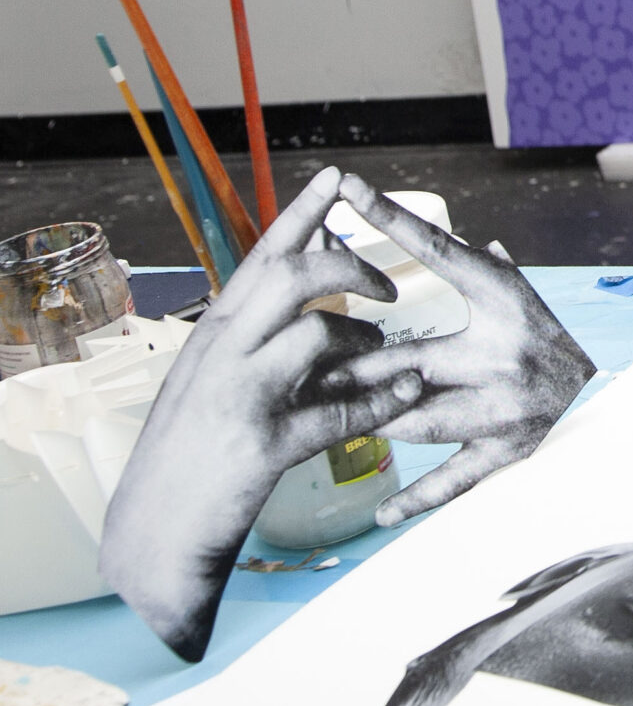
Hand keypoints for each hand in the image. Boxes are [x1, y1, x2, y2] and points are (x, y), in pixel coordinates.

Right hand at [99, 166, 422, 659]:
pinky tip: (404, 399)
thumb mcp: (213, 382)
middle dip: (352, 272)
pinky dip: (381, 403)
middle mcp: (222, 352)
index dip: (302, 214)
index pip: (262, 257)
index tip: (337, 176)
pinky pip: (340, 411)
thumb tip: (308, 306)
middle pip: (295, 278)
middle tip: (390, 290)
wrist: (155, 529)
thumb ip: (255, 341)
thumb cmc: (191, 450)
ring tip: (389, 357)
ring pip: (319, 335)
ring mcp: (240, 396)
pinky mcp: (263, 444)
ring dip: (368, 342)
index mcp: (214, 332)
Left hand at [314, 175, 594, 524]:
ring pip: (418, 420)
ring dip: (370, 421)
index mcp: (506, 300)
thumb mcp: (518, 292)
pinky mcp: (509, 451)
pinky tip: (382, 513)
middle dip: (350, 367)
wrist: (612, 392)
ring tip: (321, 424)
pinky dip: (416, 497)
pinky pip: (453, 479)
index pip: (440, 252)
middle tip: (299, 367)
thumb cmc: (551, 335)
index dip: (392, 219)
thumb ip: (479, 266)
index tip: (348, 188)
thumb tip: (443, 233)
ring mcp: (507, 407)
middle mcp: (507, 352)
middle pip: (408, 360)